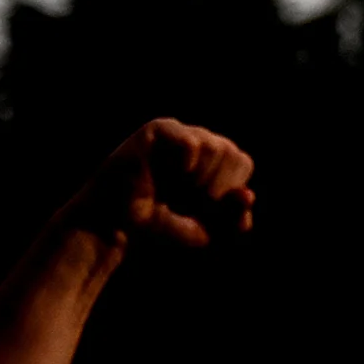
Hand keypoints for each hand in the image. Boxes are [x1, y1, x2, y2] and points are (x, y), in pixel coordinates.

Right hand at [68, 118, 254, 251]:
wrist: (116, 226)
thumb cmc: (162, 225)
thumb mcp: (207, 232)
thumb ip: (234, 220)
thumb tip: (247, 196)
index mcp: (217, 158)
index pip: (244, 164)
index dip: (226, 192)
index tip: (198, 207)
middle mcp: (200, 139)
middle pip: (233, 155)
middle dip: (212, 188)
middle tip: (181, 200)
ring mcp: (179, 132)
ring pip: (216, 147)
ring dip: (196, 180)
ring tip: (172, 189)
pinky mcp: (158, 131)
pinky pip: (192, 143)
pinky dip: (187, 164)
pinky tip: (173, 174)